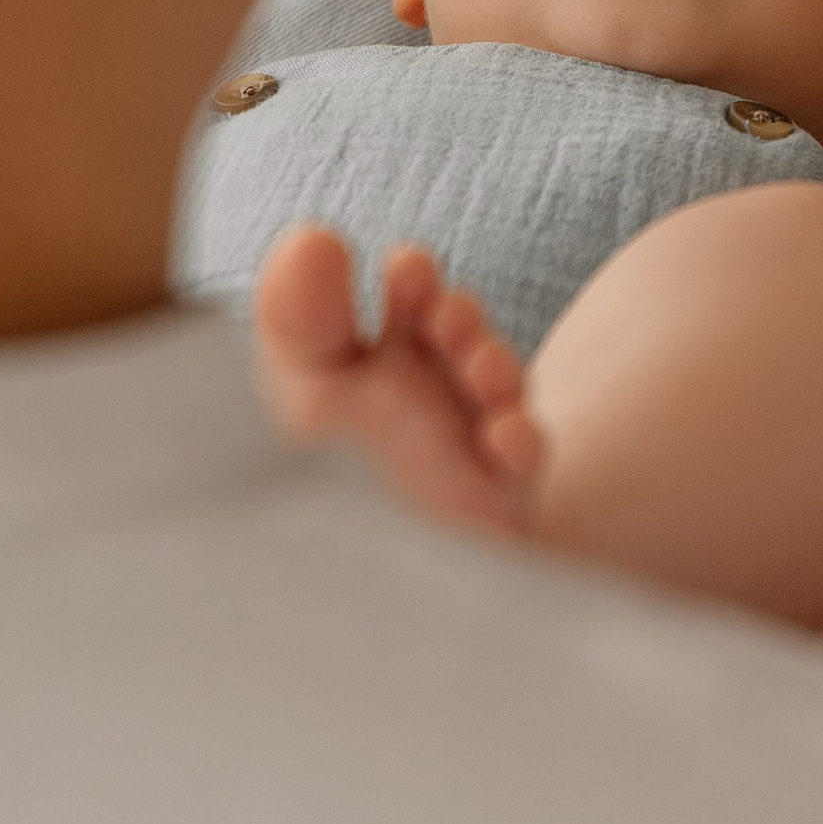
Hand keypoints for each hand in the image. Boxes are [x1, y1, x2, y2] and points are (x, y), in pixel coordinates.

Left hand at [254, 226, 546, 538]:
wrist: (354, 588)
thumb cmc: (325, 483)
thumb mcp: (302, 393)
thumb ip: (302, 317)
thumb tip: (313, 235)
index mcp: (382, 361)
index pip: (408, 302)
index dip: (413, 280)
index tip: (409, 268)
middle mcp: (432, 395)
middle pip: (459, 335)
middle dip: (457, 316)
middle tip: (443, 316)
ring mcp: (470, 444)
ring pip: (499, 388)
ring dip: (494, 365)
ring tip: (477, 365)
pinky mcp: (497, 500)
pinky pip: (520, 463)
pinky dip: (517, 441)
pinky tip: (501, 436)